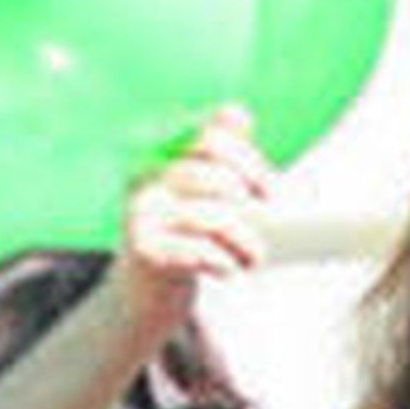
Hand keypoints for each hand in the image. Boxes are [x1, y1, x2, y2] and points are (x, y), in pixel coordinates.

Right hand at [115, 107, 269, 323]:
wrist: (141, 294)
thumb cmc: (182, 241)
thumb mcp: (203, 198)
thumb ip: (224, 158)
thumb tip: (241, 113)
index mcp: (164, 154)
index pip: (212, 137)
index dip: (248, 160)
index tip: (268, 191)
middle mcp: (148, 176)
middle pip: (213, 173)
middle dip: (249, 199)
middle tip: (268, 223)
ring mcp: (142, 212)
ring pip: (210, 215)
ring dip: (244, 240)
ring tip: (255, 258)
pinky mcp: (143, 249)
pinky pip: (195, 249)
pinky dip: (221, 260)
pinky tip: (230, 270)